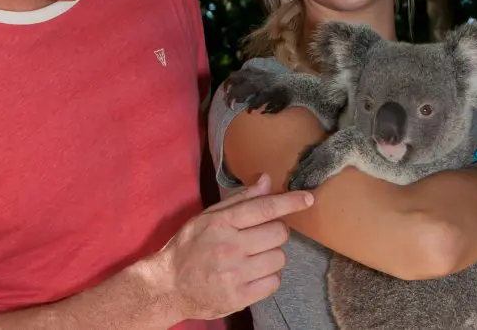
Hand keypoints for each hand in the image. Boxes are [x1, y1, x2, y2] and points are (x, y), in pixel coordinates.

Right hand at [157, 174, 313, 320]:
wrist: (168, 286)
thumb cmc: (189, 247)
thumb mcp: (207, 217)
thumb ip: (239, 200)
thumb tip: (267, 180)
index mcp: (221, 223)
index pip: (264, 208)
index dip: (290, 201)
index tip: (308, 198)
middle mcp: (230, 247)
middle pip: (278, 233)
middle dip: (276, 231)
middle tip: (261, 236)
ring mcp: (235, 274)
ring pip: (279, 258)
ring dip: (272, 255)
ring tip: (254, 257)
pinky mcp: (239, 297)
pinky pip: (273, 282)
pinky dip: (269, 276)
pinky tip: (254, 273)